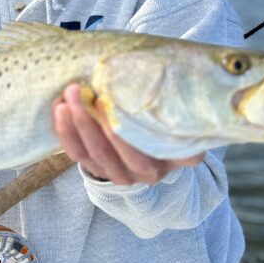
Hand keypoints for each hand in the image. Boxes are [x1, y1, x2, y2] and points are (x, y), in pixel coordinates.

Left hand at [52, 83, 204, 184]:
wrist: (147, 142)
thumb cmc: (164, 117)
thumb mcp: (179, 116)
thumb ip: (184, 107)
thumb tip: (203, 88)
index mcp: (173, 159)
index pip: (159, 151)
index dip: (139, 135)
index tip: (120, 107)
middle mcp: (148, 172)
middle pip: (120, 154)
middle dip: (99, 123)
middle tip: (86, 92)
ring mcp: (119, 173)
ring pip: (95, 154)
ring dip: (79, 123)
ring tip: (70, 94)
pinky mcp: (95, 169)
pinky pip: (77, 154)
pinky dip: (65, 131)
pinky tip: (59, 108)